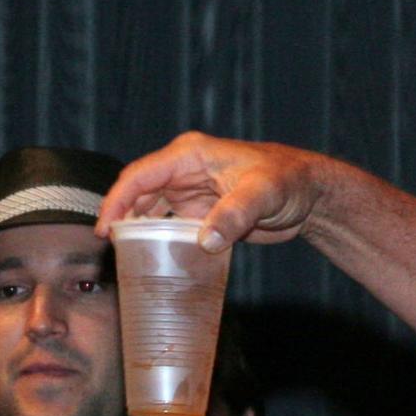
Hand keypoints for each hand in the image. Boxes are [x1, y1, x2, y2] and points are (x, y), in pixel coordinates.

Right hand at [94, 133, 338, 252]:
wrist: (309, 195)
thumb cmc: (288, 181)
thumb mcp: (262, 194)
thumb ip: (234, 215)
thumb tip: (206, 241)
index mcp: (190, 155)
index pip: (140, 176)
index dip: (117, 201)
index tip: (105, 229)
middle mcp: (184, 172)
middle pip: (138, 194)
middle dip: (121, 218)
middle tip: (110, 249)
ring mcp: (190, 193)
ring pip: (151, 212)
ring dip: (137, 231)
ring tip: (123, 257)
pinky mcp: (200, 213)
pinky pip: (169, 227)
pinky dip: (158, 241)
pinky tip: (151, 260)